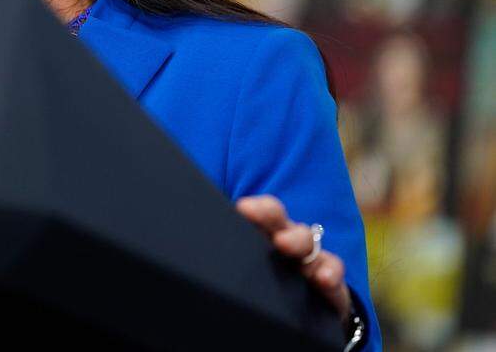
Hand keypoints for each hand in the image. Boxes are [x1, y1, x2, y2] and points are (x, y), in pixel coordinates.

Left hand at [236, 194, 351, 318]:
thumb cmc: (266, 281)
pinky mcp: (330, 281)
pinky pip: (333, 270)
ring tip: (286, 246)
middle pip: (281, 221)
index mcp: (266, 234)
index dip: (256, 208)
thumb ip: (226, 254)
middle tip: (254, 216)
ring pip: (308, 241)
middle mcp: (288, 241)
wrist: (303, 312)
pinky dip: (330, 272)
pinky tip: (322, 278)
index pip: (263, 213)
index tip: (241, 208)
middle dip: (270, 215)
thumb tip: (187, 251)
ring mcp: (310, 259)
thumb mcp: (245, 265)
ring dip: (298, 240)